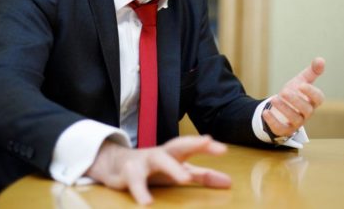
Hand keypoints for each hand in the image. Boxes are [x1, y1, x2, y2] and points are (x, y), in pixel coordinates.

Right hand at [85, 135, 230, 204]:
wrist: (114, 164)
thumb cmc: (153, 168)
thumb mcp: (178, 170)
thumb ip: (202, 176)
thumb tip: (229, 182)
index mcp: (173, 153)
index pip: (191, 146)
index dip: (206, 146)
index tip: (223, 148)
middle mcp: (159, 153)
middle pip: (177, 144)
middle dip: (192, 142)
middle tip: (207, 142)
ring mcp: (143, 161)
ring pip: (158, 159)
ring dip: (172, 167)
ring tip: (185, 179)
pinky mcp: (128, 173)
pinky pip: (135, 181)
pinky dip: (141, 191)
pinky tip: (147, 203)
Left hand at [262, 57, 324, 137]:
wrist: (279, 108)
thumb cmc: (294, 94)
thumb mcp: (301, 82)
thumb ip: (311, 72)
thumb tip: (321, 59)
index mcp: (312, 101)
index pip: (318, 98)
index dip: (311, 92)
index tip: (301, 85)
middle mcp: (306, 113)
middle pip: (306, 110)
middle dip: (295, 100)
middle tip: (284, 91)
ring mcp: (296, 122)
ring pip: (295, 119)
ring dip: (284, 109)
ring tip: (274, 98)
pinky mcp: (284, 129)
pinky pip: (281, 128)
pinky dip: (273, 121)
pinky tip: (265, 112)